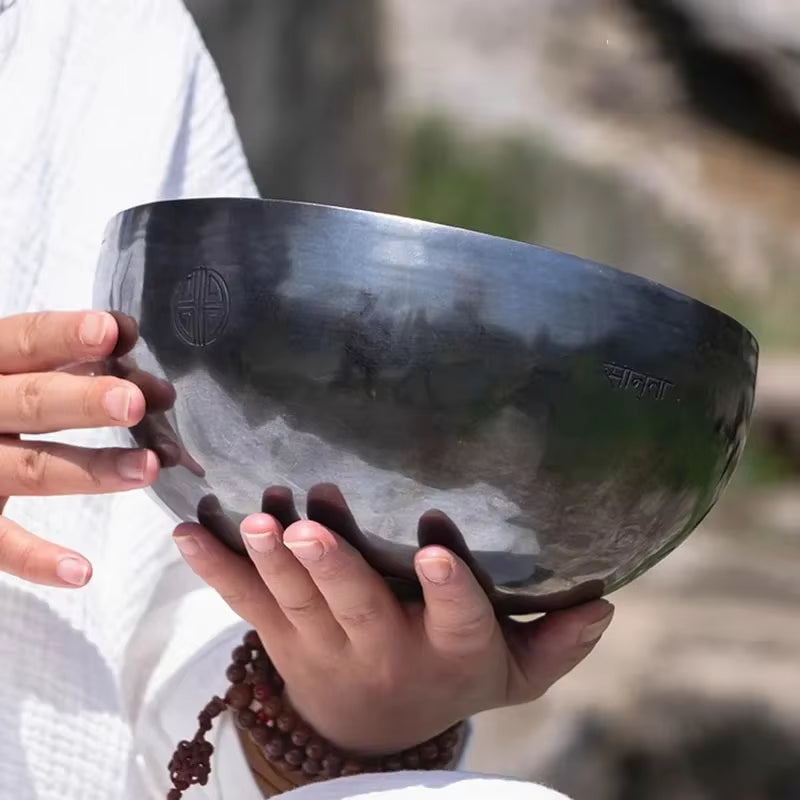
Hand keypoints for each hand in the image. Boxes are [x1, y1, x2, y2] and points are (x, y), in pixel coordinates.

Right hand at [0, 311, 158, 586]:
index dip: (65, 336)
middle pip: (29, 403)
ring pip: (27, 469)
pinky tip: (82, 572)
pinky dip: (37, 560)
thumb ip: (68, 356)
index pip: (23, 341)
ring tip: (148, 468)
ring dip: (90, 470)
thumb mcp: (16, 368)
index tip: (114, 331)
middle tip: (136, 403)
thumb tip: (130, 338)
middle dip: (83, 402)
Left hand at [173, 486, 612, 754]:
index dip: (450, 592)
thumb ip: (557, 644)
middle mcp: (382, 652)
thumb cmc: (450, 680)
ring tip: (259, 521)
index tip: (440, 553)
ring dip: (274, 564)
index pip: (456, 624)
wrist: (372, 737)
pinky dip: (218, 568)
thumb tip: (608, 604)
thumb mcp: (510, 676)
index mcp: (444, 654)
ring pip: (295, 605)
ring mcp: (323, 649)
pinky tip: (188, 531)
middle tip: (311, 529)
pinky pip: (246, 606)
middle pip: (358, 611)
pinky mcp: (282, 642)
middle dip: (334, 571)